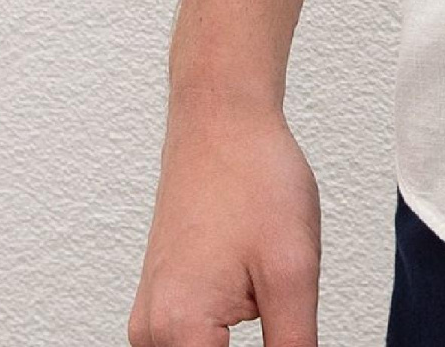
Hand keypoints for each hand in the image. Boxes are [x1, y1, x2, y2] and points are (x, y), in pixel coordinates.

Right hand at [128, 88, 322, 346]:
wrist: (221, 120)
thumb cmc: (253, 178)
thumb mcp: (292, 273)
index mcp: (178, 333)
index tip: (294, 341)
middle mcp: (150, 335)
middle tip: (287, 318)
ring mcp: (151, 321)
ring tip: (274, 308)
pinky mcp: (161, 306)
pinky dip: (223, 345)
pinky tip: (256, 312)